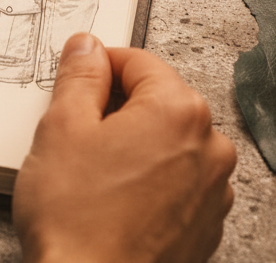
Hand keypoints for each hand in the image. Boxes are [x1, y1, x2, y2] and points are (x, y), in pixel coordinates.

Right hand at [13, 34, 235, 262]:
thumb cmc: (77, 220)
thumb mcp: (61, 127)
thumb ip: (79, 77)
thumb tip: (87, 48)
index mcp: (179, 111)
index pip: (138, 61)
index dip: (99, 66)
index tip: (78, 78)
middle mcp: (210, 147)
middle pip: (159, 102)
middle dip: (119, 110)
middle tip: (77, 135)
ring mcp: (214, 192)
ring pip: (169, 144)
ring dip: (136, 148)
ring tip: (95, 175)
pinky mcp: (206, 227)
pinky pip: (178, 184)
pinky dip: (151, 183)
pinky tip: (115, 201)